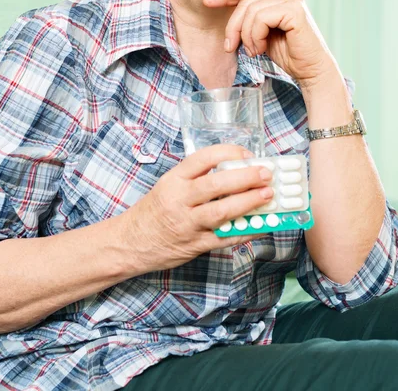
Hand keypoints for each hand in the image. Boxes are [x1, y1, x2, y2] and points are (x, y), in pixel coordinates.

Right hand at [121, 144, 273, 272]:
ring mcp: (187, 224)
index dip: (228, 153)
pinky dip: (245, 231)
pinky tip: (260, 224)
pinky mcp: (195, 245)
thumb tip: (235, 172)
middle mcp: (179, 200)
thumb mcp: (168, 186)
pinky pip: (224, 238)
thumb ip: (196, 179)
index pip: (202, 159)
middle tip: (266, 174)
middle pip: (216, 185)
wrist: (130, 243)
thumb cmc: (153, 211)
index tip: (247, 154)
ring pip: (221, 212)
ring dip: (248, 203)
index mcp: (173, 180)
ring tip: (267, 196)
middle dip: (245, 178)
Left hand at [203, 0, 337, 87]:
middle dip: (233, 26)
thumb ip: (250, 23)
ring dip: (246, 35)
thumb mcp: (261, 36)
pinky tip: (262, 48)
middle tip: (231, 46)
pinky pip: (261, 18)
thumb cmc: (288, 55)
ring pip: (251, 11)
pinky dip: (256, 35)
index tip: (207, 2)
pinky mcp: (294, 11)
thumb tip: (228, 19)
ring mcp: (292, 0)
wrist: (310, 71)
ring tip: (253, 51)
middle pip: (246, 1)